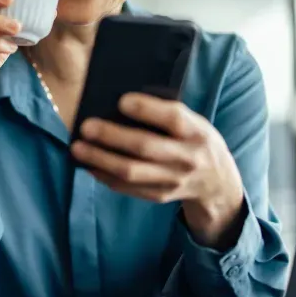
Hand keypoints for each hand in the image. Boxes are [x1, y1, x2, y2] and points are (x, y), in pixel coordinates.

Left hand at [70, 93, 245, 248]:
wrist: (217, 182)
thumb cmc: (196, 141)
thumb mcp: (194, 122)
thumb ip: (167, 114)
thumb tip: (122, 103)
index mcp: (197, 132)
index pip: (173, 119)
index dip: (147, 109)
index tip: (121, 100)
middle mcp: (188, 158)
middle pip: (145, 147)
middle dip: (112, 137)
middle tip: (86, 127)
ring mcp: (174, 181)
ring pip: (132, 171)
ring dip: (100, 159)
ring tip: (78, 148)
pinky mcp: (160, 196)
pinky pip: (128, 188)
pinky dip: (105, 176)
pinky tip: (89, 165)